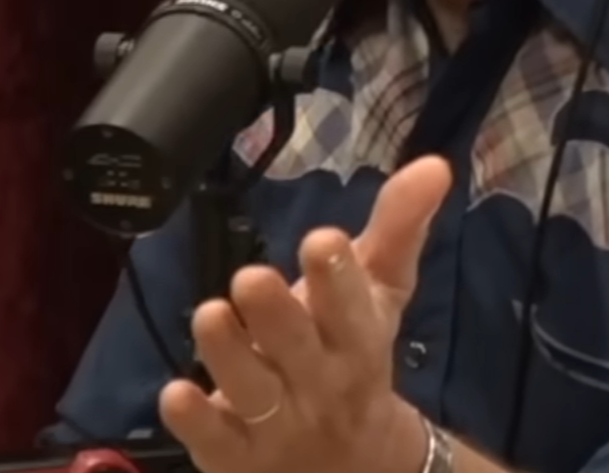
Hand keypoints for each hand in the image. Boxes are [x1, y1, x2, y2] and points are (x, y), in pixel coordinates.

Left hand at [158, 155, 453, 472]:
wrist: (354, 467)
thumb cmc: (356, 360)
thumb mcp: (381, 295)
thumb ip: (397, 227)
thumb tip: (433, 165)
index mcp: (358, 340)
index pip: (352, 309)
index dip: (338, 278)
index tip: (322, 241)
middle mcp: (319, 382)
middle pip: (297, 349)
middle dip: (276, 314)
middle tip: (251, 277)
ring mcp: (277, 423)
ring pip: (252, 391)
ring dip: (229, 355)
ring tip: (210, 314)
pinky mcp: (235, 456)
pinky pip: (212, 440)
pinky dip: (194, 420)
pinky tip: (175, 393)